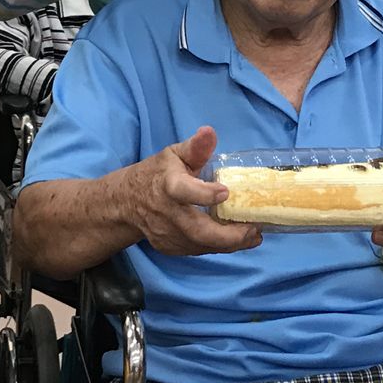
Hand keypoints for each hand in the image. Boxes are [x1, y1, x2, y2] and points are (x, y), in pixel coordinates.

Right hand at [123, 126, 261, 256]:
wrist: (126, 203)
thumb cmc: (156, 175)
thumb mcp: (174, 155)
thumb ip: (195, 147)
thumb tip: (210, 132)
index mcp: (168, 186)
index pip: (183, 191)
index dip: (204, 194)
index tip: (226, 192)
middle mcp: (167, 214)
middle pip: (199, 232)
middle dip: (231, 235)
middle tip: (255, 230)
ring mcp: (167, 234)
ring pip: (203, 246)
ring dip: (231, 243)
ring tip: (252, 235)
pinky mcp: (170, 248)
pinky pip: (199, 250)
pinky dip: (219, 246)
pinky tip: (235, 239)